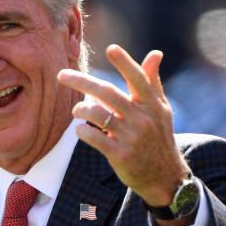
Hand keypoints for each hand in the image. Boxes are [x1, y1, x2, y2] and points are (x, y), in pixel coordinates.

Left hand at [57, 44, 189, 210]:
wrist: (164, 176)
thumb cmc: (159, 137)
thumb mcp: (161, 110)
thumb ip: (153, 81)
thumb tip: (156, 53)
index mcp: (152, 105)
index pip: (138, 79)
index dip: (125, 63)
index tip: (111, 49)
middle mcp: (142, 119)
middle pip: (108, 93)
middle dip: (82, 82)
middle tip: (61, 75)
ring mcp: (131, 137)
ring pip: (98, 115)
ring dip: (81, 108)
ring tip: (77, 109)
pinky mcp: (120, 155)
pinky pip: (95, 138)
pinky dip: (82, 131)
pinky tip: (80, 129)